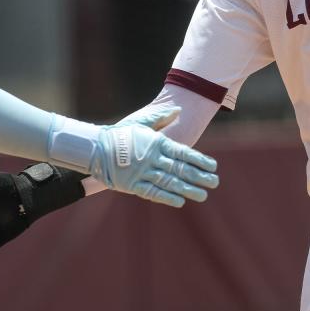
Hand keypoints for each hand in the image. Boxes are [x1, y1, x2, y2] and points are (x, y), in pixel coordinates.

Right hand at [89, 107, 218, 207]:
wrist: (94, 147)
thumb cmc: (120, 133)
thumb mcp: (141, 121)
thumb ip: (161, 117)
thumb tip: (179, 109)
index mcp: (156, 142)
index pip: (183, 153)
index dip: (199, 160)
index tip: (213, 166)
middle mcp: (152, 158)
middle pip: (180, 169)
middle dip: (199, 176)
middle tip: (215, 182)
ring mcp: (142, 172)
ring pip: (170, 183)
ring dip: (188, 189)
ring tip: (203, 195)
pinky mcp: (132, 185)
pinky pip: (153, 193)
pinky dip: (167, 198)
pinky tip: (181, 201)